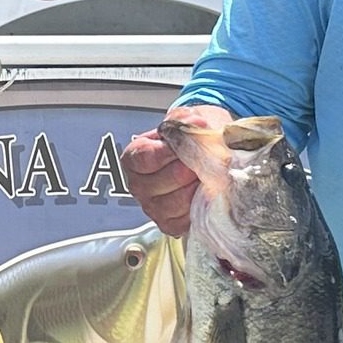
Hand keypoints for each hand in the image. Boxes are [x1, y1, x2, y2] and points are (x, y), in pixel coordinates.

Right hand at [120, 104, 231, 237]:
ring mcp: (153, 207)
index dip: (167, 152)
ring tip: (207, 176)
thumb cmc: (192, 137)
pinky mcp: (170, 224)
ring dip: (195, 189)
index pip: (143, 159)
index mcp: (134, 158)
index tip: (184, 146)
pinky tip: (206, 194)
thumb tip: (196, 126)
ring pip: (174, 203)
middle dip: (187, 170)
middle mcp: (139, 185)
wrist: (206, 153)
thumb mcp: (188, 118)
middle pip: (159, 183)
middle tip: (202, 162)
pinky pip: (184, 221)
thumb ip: (187, 120)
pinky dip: (199, 208)